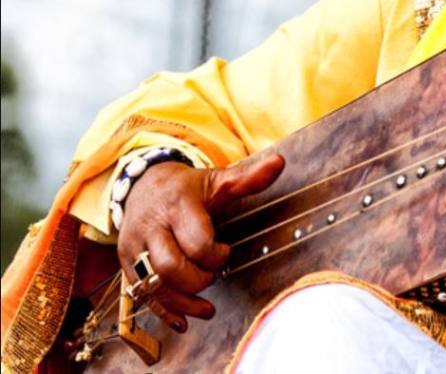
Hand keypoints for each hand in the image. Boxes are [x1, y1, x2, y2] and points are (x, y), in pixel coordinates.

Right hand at [116, 153, 284, 331]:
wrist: (142, 186)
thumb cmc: (187, 188)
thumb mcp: (217, 180)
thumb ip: (248, 177)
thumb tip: (280, 162)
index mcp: (177, 206)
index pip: (196, 241)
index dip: (215, 255)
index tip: (225, 251)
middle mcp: (151, 228)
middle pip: (170, 268)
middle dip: (197, 279)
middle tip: (212, 275)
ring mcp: (135, 248)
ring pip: (153, 286)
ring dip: (183, 302)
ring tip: (207, 308)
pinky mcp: (127, 265)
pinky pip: (141, 296)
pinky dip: (163, 312)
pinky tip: (183, 321)